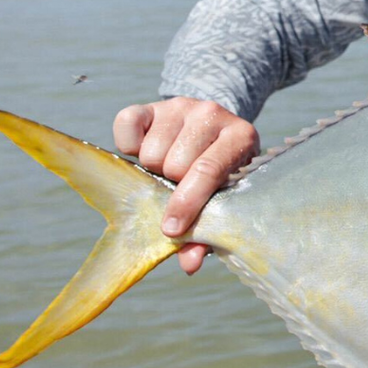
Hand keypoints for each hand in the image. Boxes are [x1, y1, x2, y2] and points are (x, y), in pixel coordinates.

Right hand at [113, 97, 258, 273]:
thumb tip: (188, 265)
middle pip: (174, 164)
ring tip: (169, 168)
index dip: (186, 204)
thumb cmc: (220, 178)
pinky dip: (129, 145)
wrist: (213, 133)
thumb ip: (208, 232)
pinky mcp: (154, 103)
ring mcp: (182, 105)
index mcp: (241, 138)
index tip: (172, 230)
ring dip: (154, 168)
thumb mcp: (223, 200)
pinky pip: (126, 126)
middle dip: (172, 185)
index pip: (207, 172)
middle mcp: (213, 114)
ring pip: (149, 152)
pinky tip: (148, 148)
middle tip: (179, 185)